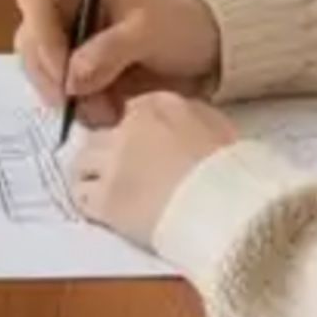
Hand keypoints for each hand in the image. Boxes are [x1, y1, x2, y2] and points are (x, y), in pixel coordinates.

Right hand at [12, 0, 221, 129]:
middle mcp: (63, 11)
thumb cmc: (178, 23)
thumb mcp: (149, 31)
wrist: (205, 47)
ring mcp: (68, 43)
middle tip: (82, 104)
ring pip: (43, 74)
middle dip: (54, 78)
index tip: (64, 75)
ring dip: (72, 100)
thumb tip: (73, 79)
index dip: (41, 36)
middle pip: (31, 43)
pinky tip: (112, 113)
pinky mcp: (78, 73)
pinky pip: (63, 95)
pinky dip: (83, 110)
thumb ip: (110, 51)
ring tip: (110, 112)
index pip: (35, 0)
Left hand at [69, 93, 240, 247]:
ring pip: (83, 161)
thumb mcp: (218, 128)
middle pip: (101, 134)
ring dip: (91, 174)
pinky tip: (100, 210)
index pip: (131, 110)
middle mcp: (129, 128)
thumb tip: (178, 128)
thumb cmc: (235, 172)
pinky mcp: (106, 198)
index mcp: (158, 106)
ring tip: (103, 190)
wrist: (231, 209)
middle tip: (121, 172)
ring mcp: (113, 163)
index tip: (141, 148)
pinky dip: (88, 201)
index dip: (134, 132)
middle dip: (107, 152)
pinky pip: (81, 195)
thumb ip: (189, 119)